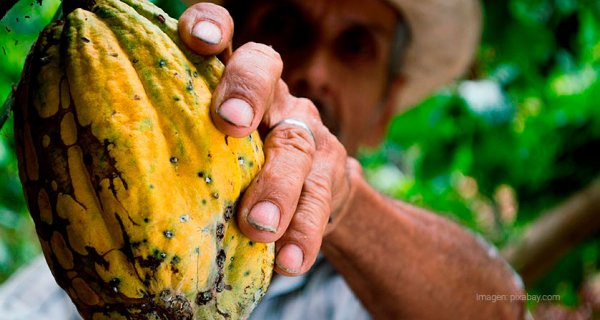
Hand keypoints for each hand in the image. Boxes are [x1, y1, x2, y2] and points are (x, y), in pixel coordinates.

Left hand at [179, 3, 358, 275]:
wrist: (311, 193)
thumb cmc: (238, 169)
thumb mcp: (210, 149)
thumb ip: (180, 145)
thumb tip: (102, 172)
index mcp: (232, 82)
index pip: (224, 35)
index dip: (211, 25)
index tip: (196, 38)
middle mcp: (272, 96)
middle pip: (264, 72)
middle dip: (246, 92)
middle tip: (229, 123)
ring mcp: (306, 131)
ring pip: (296, 146)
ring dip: (277, 186)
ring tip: (258, 226)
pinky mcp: (331, 172)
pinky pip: (320, 200)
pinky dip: (304, 232)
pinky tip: (290, 261)